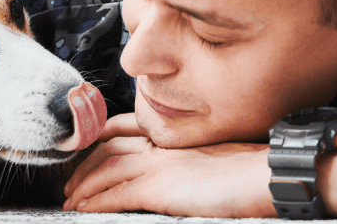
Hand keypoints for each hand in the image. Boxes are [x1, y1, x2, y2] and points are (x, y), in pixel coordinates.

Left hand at [63, 113, 276, 216]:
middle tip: (70, 181)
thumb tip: (180, 172)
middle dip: (84, 164)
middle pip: (107, 148)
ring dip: (83, 185)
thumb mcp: (215, 155)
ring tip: (70, 199)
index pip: (124, 128)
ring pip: (105, 169)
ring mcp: (158, 165)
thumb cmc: (252, 169)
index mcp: (173, 136)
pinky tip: (84, 208)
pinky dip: (96, 201)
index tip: (88, 149)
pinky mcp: (158, 188)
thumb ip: (189, 158)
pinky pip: (116, 194)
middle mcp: (160, 146)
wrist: (267, 176)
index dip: (100, 138)